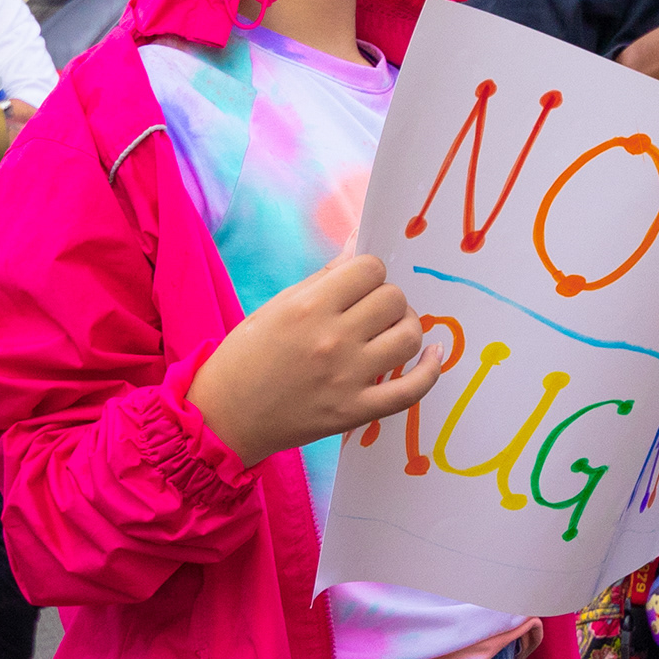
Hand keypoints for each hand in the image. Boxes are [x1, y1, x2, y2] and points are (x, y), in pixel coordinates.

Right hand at [188, 252, 447, 463]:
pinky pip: (412, 389)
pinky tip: (433, 355)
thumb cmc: (246, 357)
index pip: (370, 268)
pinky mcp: (356, 412)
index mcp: (308, 306)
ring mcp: (347, 379)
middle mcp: (332, 339)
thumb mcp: (278, 307)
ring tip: (389, 333)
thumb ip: (324, 276)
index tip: (359, 286)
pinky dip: (430, 370)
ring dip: (406, 328)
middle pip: (393, 299)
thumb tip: (359, 240)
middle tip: (370, 313)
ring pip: (409, 335)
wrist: (225, 418)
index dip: (369, 273)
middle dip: (387, 300)